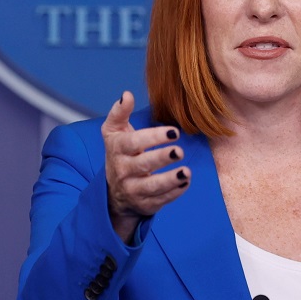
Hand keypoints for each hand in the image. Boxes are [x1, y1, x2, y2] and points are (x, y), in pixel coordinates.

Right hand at [102, 91, 190, 241]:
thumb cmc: (120, 154)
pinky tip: (185, 182)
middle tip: (179, 151)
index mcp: (117, 150)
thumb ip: (119, 113)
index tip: (174, 132)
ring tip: (186, 172)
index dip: (153, 137)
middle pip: (143, 165)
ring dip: (170, 180)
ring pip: (152, 186)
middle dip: (161, 158)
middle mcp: (123, 171)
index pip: (134, 142)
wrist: (114, 192)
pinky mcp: (145, 204)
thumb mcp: (114, 133)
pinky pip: (161, 200)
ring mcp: (133, 190)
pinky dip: (174, 193)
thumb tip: (126, 94)